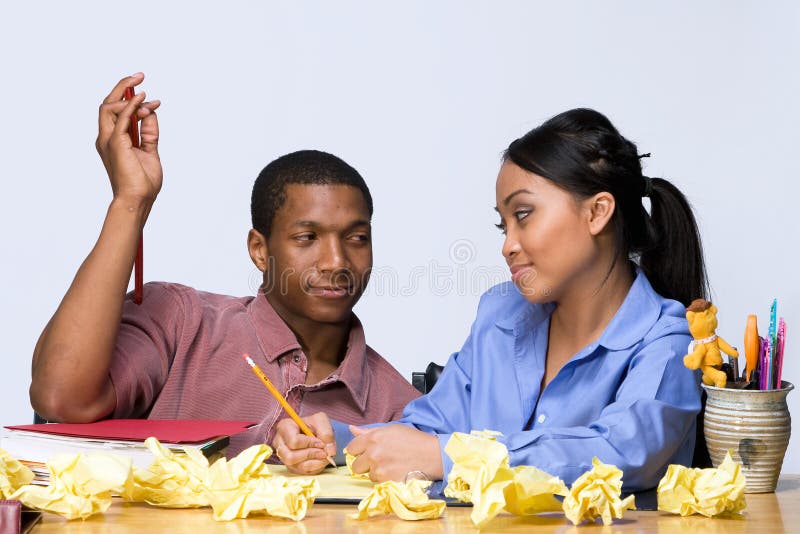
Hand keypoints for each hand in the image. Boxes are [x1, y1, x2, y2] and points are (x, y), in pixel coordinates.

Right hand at [95, 73, 161, 204]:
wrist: (138, 199)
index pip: (117, 112)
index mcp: (114, 141)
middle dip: (122, 87)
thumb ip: (149, 132)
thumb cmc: (143, 182)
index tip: (153, 99)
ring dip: (127, 95)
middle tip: (139, 75)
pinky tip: (142, 98)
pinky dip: (130, 106)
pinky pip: (121, 118)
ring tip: (145, 91)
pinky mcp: (116, 143)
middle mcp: (107, 138)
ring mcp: (109, 140)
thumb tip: (151, 113)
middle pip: (107, 104)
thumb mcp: (150, 151)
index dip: (133, 101)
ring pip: (109, 107)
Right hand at [271, 412, 336, 474]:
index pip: (293, 441)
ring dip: (314, 463)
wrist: (314, 431)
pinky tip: (320, 460)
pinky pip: (302, 472)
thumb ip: (327, 433)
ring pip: (297, 467)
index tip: (321, 443)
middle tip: (324, 452)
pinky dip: (314, 468)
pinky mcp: (291, 466)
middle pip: (290, 457)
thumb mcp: (322, 421)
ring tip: (324, 456)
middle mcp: (280, 443)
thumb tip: (330, 451)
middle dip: (310, 455)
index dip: (309, 444)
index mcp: (284, 427)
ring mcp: (284, 456)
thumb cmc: (314, 424)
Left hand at [346, 424, 442, 481]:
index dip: (358, 450)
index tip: (366, 452)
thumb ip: (369, 431)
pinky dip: (386, 480)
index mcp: (372, 438)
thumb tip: (351, 429)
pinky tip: (396, 472)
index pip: (351, 448)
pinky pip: (379, 483)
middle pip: (355, 466)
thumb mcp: (391, 429)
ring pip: (369, 475)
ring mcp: (379, 469)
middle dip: (364, 464)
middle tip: (379, 460)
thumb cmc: (413, 439)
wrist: (432, 455)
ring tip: (392, 466)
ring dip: (377, 472)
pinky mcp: (386, 482)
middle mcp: (373, 454)